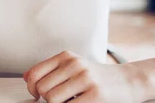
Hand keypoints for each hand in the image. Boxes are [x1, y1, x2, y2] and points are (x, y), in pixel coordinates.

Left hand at [23, 51, 140, 102]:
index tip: (36, 95)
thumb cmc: (97, 76)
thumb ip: (50, 70)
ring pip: (52, 99)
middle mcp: (74, 64)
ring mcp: (85, 79)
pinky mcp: (95, 95)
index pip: (35, 73)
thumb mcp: (73, 66)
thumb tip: (26, 78)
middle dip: (46, 99)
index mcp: (66, 56)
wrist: (128, 81)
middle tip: (58, 100)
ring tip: (69, 101)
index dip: (31, 88)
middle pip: (43, 89)